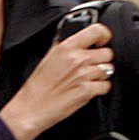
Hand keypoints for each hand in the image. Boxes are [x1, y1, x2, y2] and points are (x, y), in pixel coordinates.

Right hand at [0, 22, 114, 139]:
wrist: (30, 108)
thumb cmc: (36, 87)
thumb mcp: (47, 58)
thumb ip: (66, 48)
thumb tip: (79, 40)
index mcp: (66, 47)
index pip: (97, 31)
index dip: (103, 36)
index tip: (100, 42)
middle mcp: (76, 59)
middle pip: (107, 53)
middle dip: (101, 61)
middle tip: (89, 67)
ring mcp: (83, 75)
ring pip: (108, 70)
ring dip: (100, 76)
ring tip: (85, 80)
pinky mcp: (87, 91)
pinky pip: (105, 86)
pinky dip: (98, 89)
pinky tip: (85, 90)